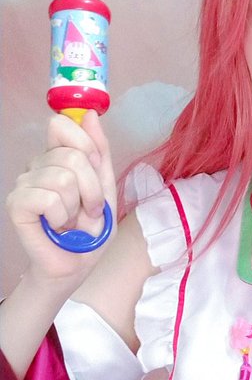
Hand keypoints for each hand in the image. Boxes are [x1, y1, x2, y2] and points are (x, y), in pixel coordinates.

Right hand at [6, 110, 116, 288]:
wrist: (75, 265)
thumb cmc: (89, 230)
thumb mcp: (106, 187)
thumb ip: (99, 152)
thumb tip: (91, 115)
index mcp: (57, 156)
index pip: (61, 124)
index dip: (85, 145)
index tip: (95, 169)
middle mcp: (38, 165)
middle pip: (71, 155)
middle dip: (91, 189)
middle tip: (89, 210)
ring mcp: (24, 183)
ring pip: (63, 178)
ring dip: (77, 207)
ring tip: (71, 221)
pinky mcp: (16, 204)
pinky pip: (47, 198)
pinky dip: (61, 217)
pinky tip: (56, 226)